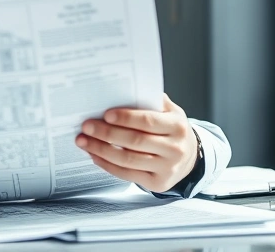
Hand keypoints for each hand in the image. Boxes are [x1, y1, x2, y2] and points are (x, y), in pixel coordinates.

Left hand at [76, 94, 197, 193]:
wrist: (190, 158)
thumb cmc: (172, 130)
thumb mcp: (170, 111)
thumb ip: (150, 101)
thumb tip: (121, 90)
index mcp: (177, 126)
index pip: (148, 121)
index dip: (126, 118)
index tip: (105, 114)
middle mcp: (174, 149)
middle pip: (134, 141)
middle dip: (106, 133)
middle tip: (87, 126)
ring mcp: (166, 168)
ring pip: (127, 160)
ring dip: (101, 150)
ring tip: (84, 141)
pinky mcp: (157, 183)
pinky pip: (127, 174)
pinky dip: (107, 165)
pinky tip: (94, 155)